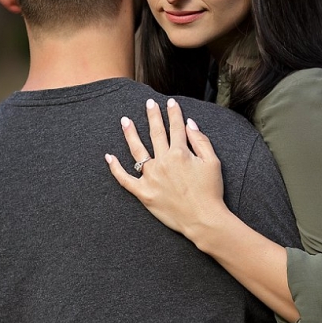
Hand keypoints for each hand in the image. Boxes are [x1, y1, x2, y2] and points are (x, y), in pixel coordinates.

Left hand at [105, 98, 226, 241]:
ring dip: (130, 133)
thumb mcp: (212, 162)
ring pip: (136, 150)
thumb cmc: (211, 192)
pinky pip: (125, 179)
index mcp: (180, 153)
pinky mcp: (144, 193)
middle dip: (152, 116)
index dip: (173, 113)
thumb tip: (190, 123)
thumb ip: (201, 140)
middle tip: (149, 104)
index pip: (175, 127)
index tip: (170, 103)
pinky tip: (109, 157)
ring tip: (125, 121)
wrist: (203, 219)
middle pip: (155, 133)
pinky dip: (116, 168)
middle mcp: (163, 161)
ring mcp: (151, 177)